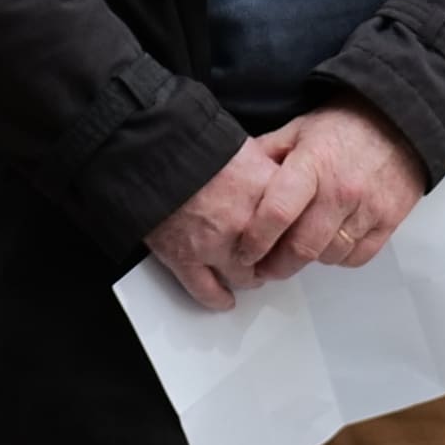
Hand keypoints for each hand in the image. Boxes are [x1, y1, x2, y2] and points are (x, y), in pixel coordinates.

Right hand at [140, 127, 309, 305]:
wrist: (149, 150)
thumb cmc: (193, 144)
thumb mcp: (245, 148)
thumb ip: (266, 172)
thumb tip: (279, 183)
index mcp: (266, 194)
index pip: (295, 228)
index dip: (293, 235)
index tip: (292, 238)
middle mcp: (246, 225)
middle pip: (271, 258)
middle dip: (271, 259)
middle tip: (271, 258)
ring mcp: (215, 245)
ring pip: (242, 277)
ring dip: (246, 277)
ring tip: (248, 274)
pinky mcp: (185, 258)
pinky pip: (206, 290)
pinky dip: (217, 299)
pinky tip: (224, 300)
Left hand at [255, 104, 427, 270]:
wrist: (402, 121)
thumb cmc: (346, 125)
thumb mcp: (299, 129)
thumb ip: (267, 153)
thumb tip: (235, 175)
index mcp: (312, 164)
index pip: (278, 213)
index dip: (256, 240)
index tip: (243, 253)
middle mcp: (341, 190)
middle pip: (302, 247)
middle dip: (276, 266)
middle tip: (263, 268)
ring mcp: (368, 208)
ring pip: (328, 256)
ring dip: (307, 261)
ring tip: (295, 252)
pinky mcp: (389, 221)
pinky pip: (356, 257)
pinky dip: (338, 257)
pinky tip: (328, 244)